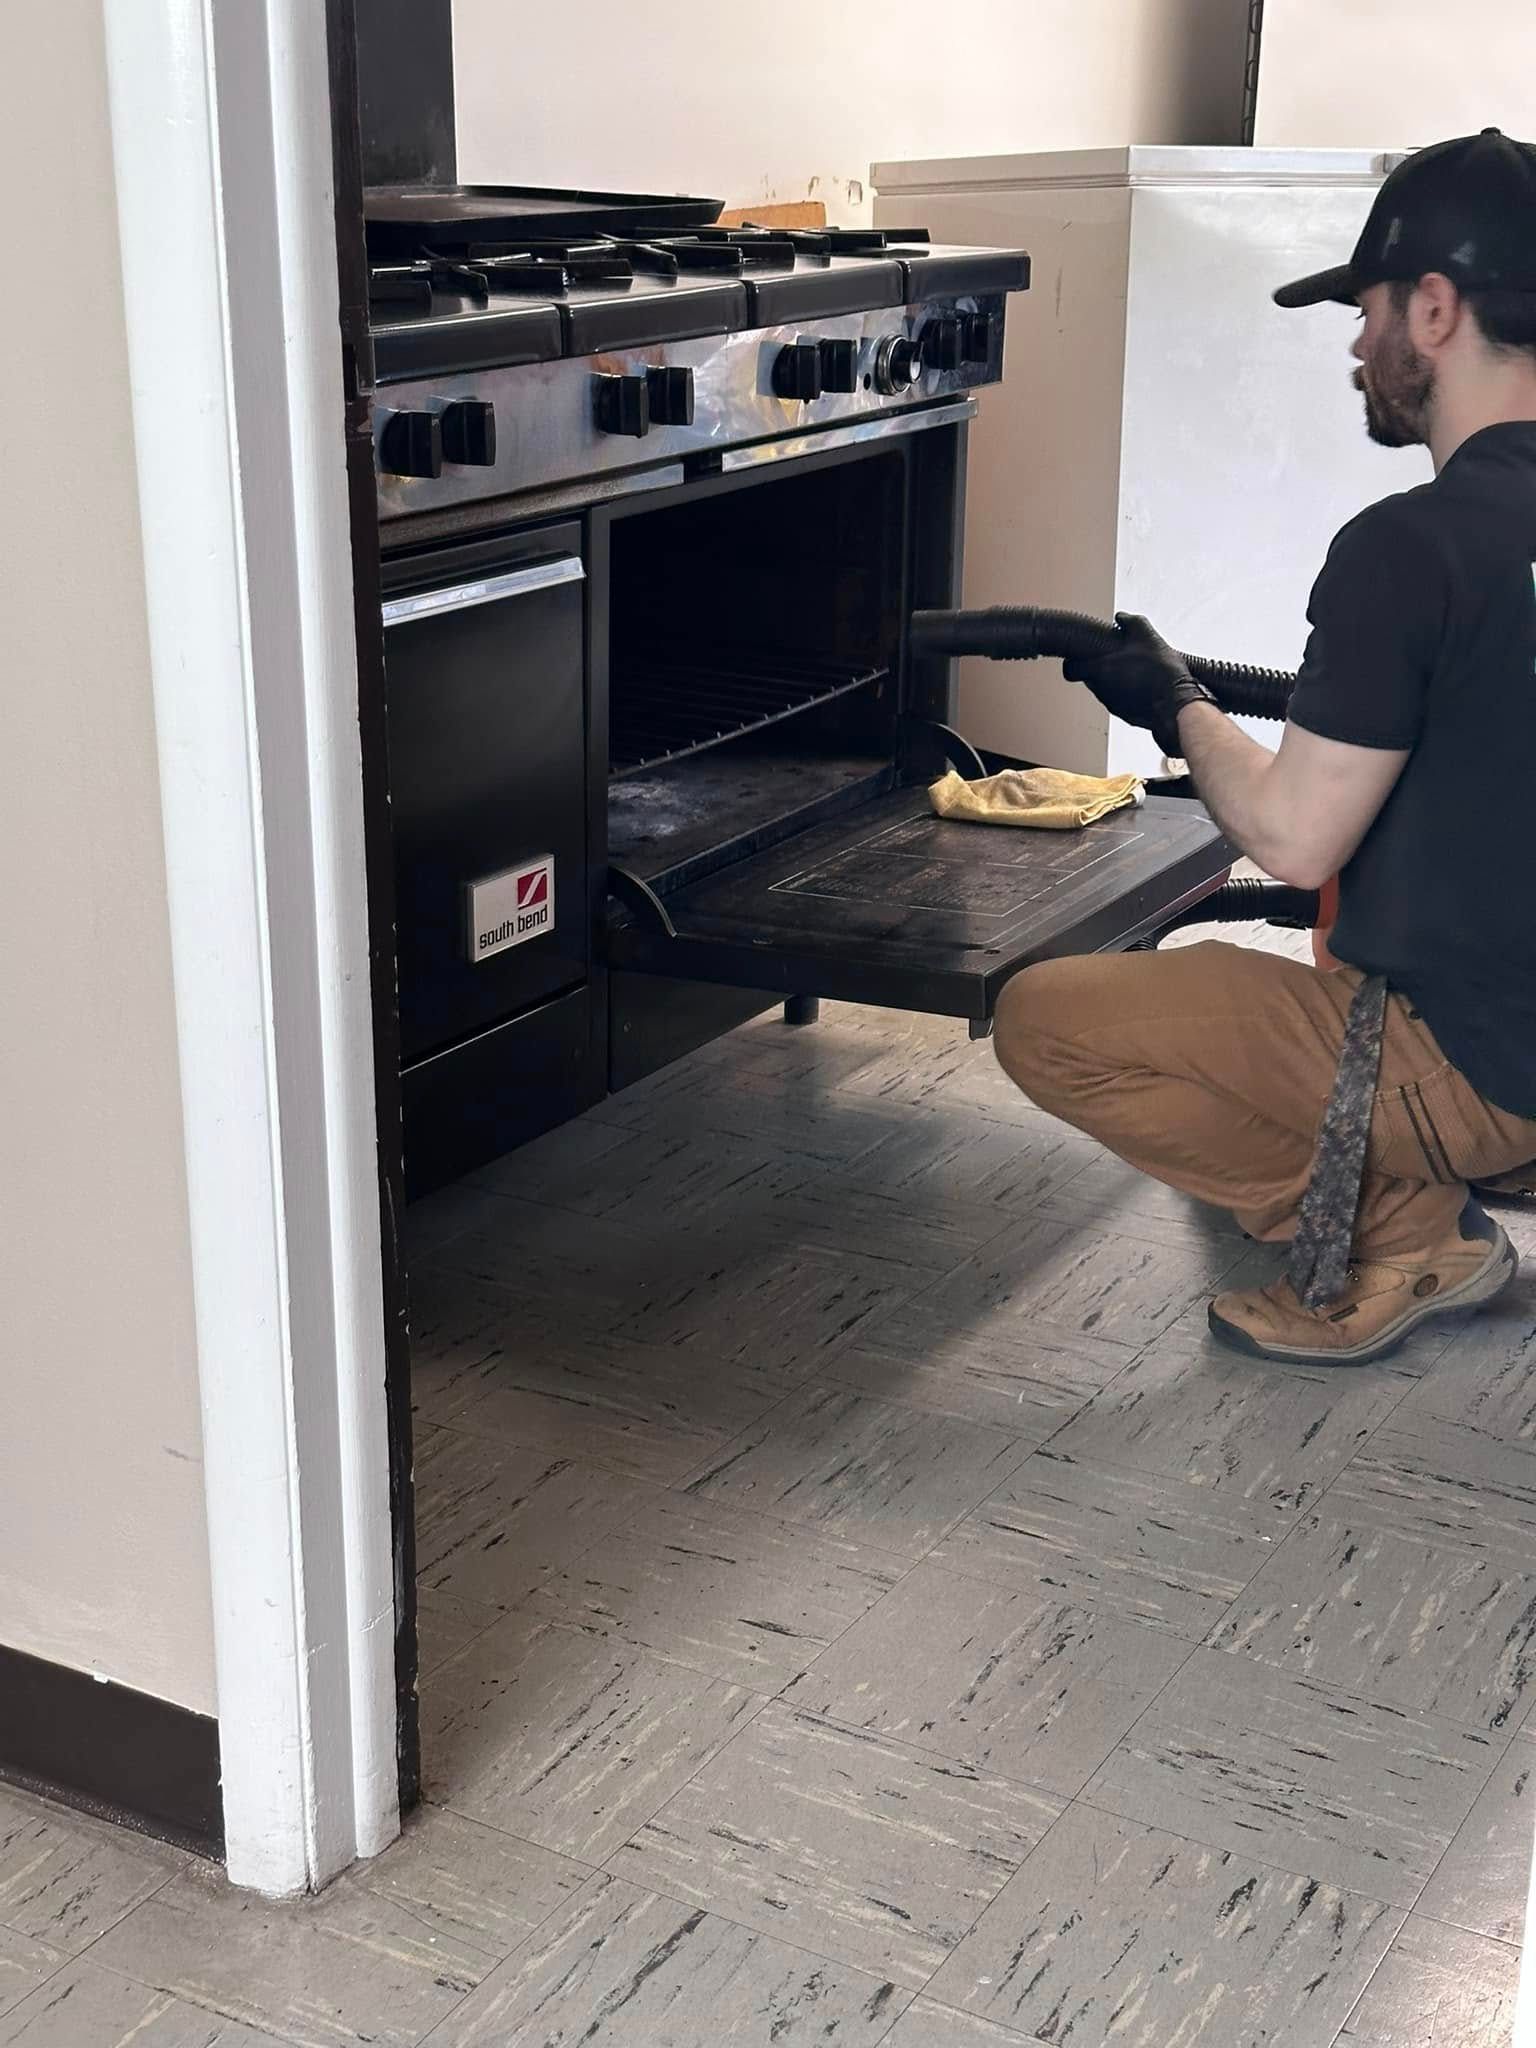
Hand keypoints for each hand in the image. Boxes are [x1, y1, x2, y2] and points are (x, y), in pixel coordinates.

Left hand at [1063, 613, 1200, 756]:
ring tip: (1136, 669)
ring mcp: (1113, 705)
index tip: (1081, 655)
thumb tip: (1121, 617)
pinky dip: (1127, 692)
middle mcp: (1102, 691)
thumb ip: (1130, 622)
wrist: (1177, 703)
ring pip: (1106, 690)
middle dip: (1099, 667)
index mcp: (1100, 670)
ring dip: (1115, 680)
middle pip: (1090, 677)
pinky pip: (1121, 701)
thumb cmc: (1160, 671)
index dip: (1073, 661)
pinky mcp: (1127, 716)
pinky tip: (1144, 684)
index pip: (1070, 669)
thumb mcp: (1147, 635)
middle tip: (1117, 657)